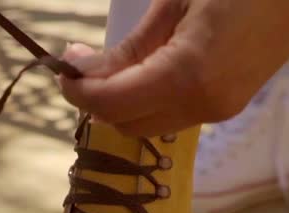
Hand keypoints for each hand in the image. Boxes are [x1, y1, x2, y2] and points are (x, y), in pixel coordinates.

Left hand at [60, 0, 288, 136]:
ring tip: (114, 67)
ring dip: (122, 104)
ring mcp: (217, 112)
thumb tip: (84, 69)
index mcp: (188, 75)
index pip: (114, 104)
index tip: (63, 69)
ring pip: (148, 125)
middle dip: (97, 101)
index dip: (79, 92)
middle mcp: (202, 106)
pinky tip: (147, 74)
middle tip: (84, 66)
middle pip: (128, 124)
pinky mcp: (225, 109)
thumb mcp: (174, 5)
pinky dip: (148, 102)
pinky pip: (171, 117)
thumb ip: (128, 49)